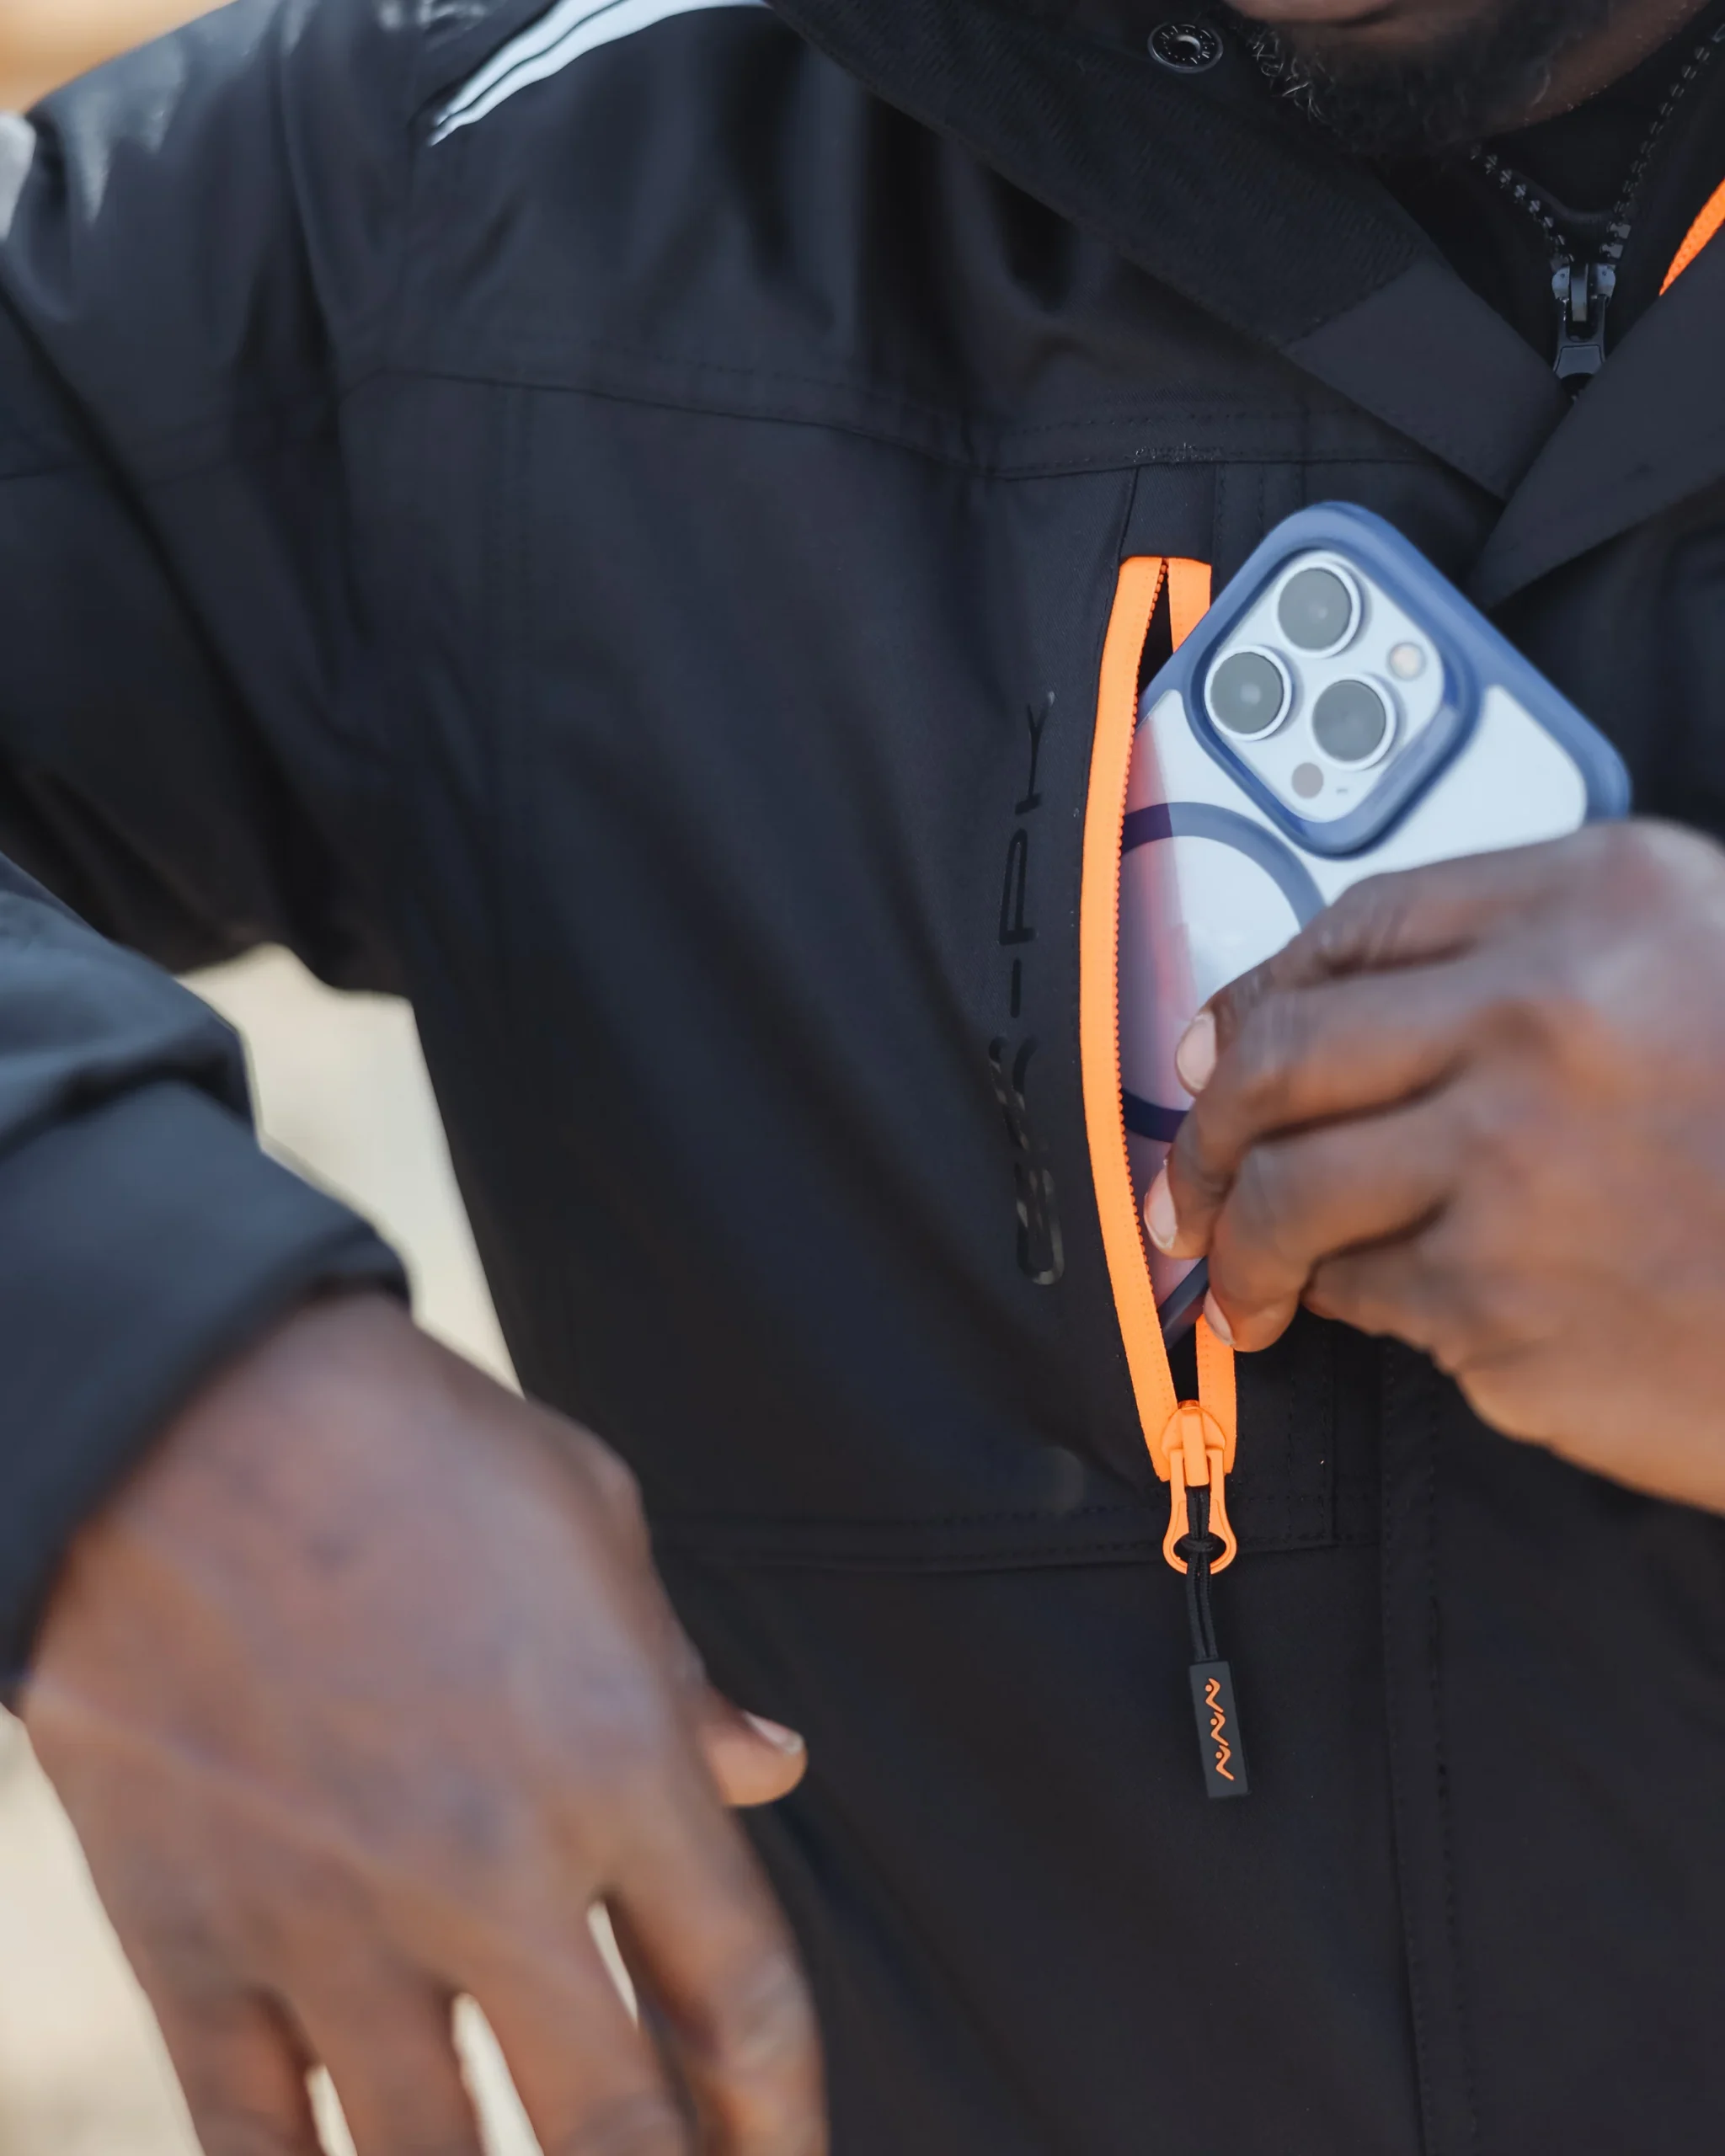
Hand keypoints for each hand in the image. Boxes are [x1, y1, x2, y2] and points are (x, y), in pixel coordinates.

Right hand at [23, 1293, 822, 2154]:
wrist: (184, 1417)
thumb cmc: (416, 1448)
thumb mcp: (594, 1523)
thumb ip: (681, 1678)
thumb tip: (770, 1766)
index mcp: (619, 1760)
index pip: (743, 1998)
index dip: (787, 2110)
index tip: (792, 2152)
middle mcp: (493, 1871)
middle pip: (616, 2130)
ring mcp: (336, 1924)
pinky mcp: (196, 1944)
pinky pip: (257, 2145)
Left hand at [1144, 821, 1724, 1511]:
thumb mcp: (1704, 957)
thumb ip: (1538, 952)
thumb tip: (1333, 1007)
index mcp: (1598, 903)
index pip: (1351, 928)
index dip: (1256, 995)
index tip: (1216, 1042)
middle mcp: (1539, 1018)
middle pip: (1281, 1054)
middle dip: (1205, 1124)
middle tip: (1188, 1174)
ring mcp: (1511, 1166)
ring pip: (1291, 1188)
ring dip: (1236, 1238)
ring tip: (1235, 1274)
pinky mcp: (1499, 1302)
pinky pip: (1358, 1291)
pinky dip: (1333, 1301)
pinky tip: (1343, 1308)